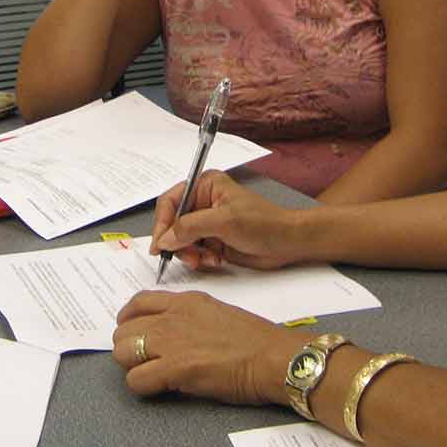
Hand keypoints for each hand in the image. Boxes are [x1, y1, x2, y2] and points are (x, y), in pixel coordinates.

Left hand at [113, 290, 307, 403]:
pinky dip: (142, 387)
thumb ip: (190, 318)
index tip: (132, 332)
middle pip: (124, 329)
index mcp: (185, 301)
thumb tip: (173, 334)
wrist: (273, 357)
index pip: (138, 302)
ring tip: (150, 375)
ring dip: (131, 366)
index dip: (129, 320)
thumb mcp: (217, 312)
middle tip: (142, 360)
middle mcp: (173, 316)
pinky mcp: (174, 368)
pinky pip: (136, 379)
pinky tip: (159, 389)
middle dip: (127, 346)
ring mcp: (171, 341)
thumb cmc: (256, 341)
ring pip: (122, 352)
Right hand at [149, 170, 301, 271]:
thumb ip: (190, 228)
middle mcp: (202, 202)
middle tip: (190, 257)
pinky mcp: (212, 240)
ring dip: (190, 253)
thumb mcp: (224, 221)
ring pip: (181, 241)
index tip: (159, 244)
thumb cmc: (264, 223)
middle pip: (172, 224)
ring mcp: (207, 222)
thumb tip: (164, 238)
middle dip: (178, 243)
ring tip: (206, 259)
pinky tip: (216, 260)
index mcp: (204, 186)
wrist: (287, 243)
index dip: (162, 223)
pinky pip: (193, 251)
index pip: (170, 202)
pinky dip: (200, 259)